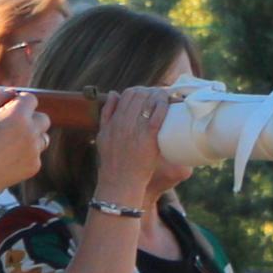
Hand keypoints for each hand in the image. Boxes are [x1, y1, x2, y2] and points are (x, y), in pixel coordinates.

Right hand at [0, 87, 50, 193]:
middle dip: (30, 119)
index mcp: (18, 116)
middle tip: (10, 126)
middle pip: (43, 118)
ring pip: (42, 137)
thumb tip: (12, 92)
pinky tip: (6, 158)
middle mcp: (31, 132)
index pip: (31, 99)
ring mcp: (34, 151)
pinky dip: (25, 154)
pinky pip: (35, 155)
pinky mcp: (34, 167)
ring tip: (9, 143)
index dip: (20, 102)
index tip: (8, 108)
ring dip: (31, 136)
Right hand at [93, 86, 171, 204]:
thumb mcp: (102, 134)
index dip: (141, 90)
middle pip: (140, 95)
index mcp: (113, 121)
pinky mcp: (148, 139)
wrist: (119, 182)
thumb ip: (107, 114)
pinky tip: (169, 104)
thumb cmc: (113, 160)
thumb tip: (114, 93)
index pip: (127, 94)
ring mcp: (135, 130)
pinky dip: (163, 107)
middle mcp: (123, 122)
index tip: (150, 94)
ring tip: (169, 98)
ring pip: (148, 102)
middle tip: (163, 95)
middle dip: (153, 91)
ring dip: (161, 95)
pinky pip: (157, 117)